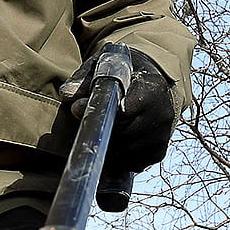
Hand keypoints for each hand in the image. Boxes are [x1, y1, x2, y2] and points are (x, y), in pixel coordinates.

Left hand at [60, 47, 175, 173]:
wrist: (154, 84)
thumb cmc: (125, 73)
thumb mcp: (105, 66)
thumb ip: (85, 79)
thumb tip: (68, 95)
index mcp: (152, 89)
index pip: (124, 110)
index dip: (100, 113)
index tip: (80, 109)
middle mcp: (161, 114)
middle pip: (121, 133)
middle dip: (100, 129)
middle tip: (89, 120)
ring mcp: (161, 136)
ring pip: (123, 152)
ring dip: (107, 144)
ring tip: (104, 128)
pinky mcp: (157, 153)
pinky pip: (130, 164)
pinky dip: (118, 156)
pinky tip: (116, 139)